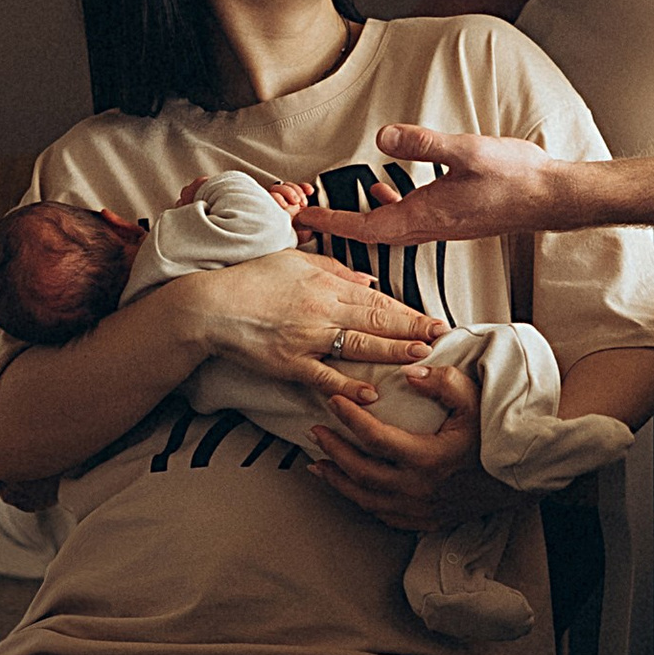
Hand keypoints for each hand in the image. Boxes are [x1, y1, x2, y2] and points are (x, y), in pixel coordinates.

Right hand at [180, 253, 443, 402]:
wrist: (211, 307)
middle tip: (441, 337)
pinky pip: (324, 377)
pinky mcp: (290, 364)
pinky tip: (371, 393)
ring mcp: (307, 339)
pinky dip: (348, 386)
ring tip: (422, 357)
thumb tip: (368, 282)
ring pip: (359, 345)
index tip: (432, 319)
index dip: (408, 310)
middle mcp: (322, 310)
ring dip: (393, 351)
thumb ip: (334, 270)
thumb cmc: (250, 280)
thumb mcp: (294, 261)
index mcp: (325, 284)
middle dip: (413, 329)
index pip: (376, 299)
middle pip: (377, 320)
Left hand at [293, 128, 588, 252]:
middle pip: (368, 234)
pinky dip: (385, 210)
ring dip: (358, 219)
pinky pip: (405, 221)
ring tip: (335, 204)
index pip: (364, 227)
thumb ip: (422, 143)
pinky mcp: (450, 219)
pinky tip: (385, 192)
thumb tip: (383, 136)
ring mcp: (439, 226)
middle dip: (335, 223)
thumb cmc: (515, 179)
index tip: (301, 217)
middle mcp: (428, 228)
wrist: (549, 196)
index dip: (329, 222)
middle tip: (306, 211)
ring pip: (386, 229)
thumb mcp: (465, 151)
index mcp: (425, 217)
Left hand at [308, 359, 500, 533]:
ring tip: (319, 463)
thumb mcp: (477, 402)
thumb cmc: (498, 438)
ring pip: (365, 499)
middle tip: (316, 431)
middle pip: (360, 472)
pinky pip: (383, 515)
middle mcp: (418, 489)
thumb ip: (444, 383)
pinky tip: (351, 488)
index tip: (333, 401)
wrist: (522, 480)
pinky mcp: (424, 521)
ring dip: (339, 480)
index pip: (374, 437)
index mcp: (427, 459)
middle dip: (333, 450)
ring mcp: (420, 510)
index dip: (349, 418)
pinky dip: (361, 500)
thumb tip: (410, 374)